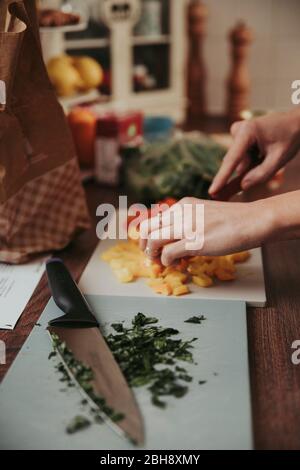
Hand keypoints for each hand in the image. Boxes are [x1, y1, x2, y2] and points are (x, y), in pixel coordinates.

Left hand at [139, 197, 273, 265]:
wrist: (252, 220)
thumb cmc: (234, 220)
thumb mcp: (205, 214)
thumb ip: (190, 221)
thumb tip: (177, 241)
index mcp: (183, 205)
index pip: (154, 218)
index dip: (148, 234)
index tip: (153, 246)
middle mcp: (180, 212)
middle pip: (146, 228)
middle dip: (144, 244)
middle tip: (150, 256)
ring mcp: (186, 226)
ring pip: (153, 241)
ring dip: (153, 254)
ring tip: (161, 262)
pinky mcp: (194, 241)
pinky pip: (168, 254)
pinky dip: (167, 262)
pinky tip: (176, 265)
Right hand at [209, 109, 299, 195]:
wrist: (295, 122)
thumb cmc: (290, 137)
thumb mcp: (279, 159)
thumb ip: (261, 174)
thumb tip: (243, 186)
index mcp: (248, 131)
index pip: (232, 159)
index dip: (222, 178)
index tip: (212, 191)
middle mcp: (239, 130)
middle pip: (235, 162)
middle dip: (237, 176)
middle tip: (223, 194)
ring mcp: (237, 133)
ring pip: (240, 162)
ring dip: (252, 166)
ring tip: (269, 154)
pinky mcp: (239, 137)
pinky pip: (241, 158)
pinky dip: (251, 162)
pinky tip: (264, 153)